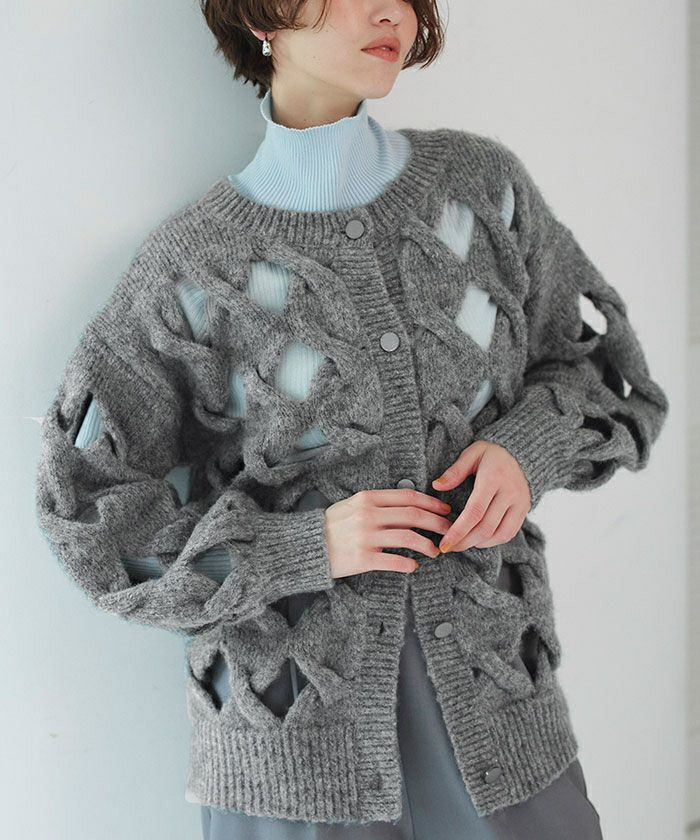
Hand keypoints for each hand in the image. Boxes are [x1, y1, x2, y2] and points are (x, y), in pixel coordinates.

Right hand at [324, 489, 452, 578]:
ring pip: (409, 538)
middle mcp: (369, 515)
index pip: (408, 497)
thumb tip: (410, 508)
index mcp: (368, 498)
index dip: (431, 503)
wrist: (307, 546)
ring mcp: (366, 537)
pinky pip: (395, 561)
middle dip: (437, 523)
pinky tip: (414, 566)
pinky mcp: (363, 559)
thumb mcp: (353, 506)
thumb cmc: (333, 526)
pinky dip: (409, 564)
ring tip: (435, 551)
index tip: (444, 510)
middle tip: (449, 530)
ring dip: (428, 545)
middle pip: (414, 516)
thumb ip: (379, 504)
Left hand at [431, 440, 530, 552]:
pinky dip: (492, 541)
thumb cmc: (490, 454)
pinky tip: (477, 540)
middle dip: (464, 542)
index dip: (458, 531)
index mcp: (494, 478)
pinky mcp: (524, 510)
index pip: (474, 512)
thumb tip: (437, 486)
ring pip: (499, 534)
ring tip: (461, 544)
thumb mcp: (471, 454)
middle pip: (486, 527)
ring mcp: (520, 503)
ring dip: (478, 544)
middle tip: (448, 548)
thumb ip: (455, 471)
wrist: (518, 453)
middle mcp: (510, 492)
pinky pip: (509, 533)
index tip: (444, 544)